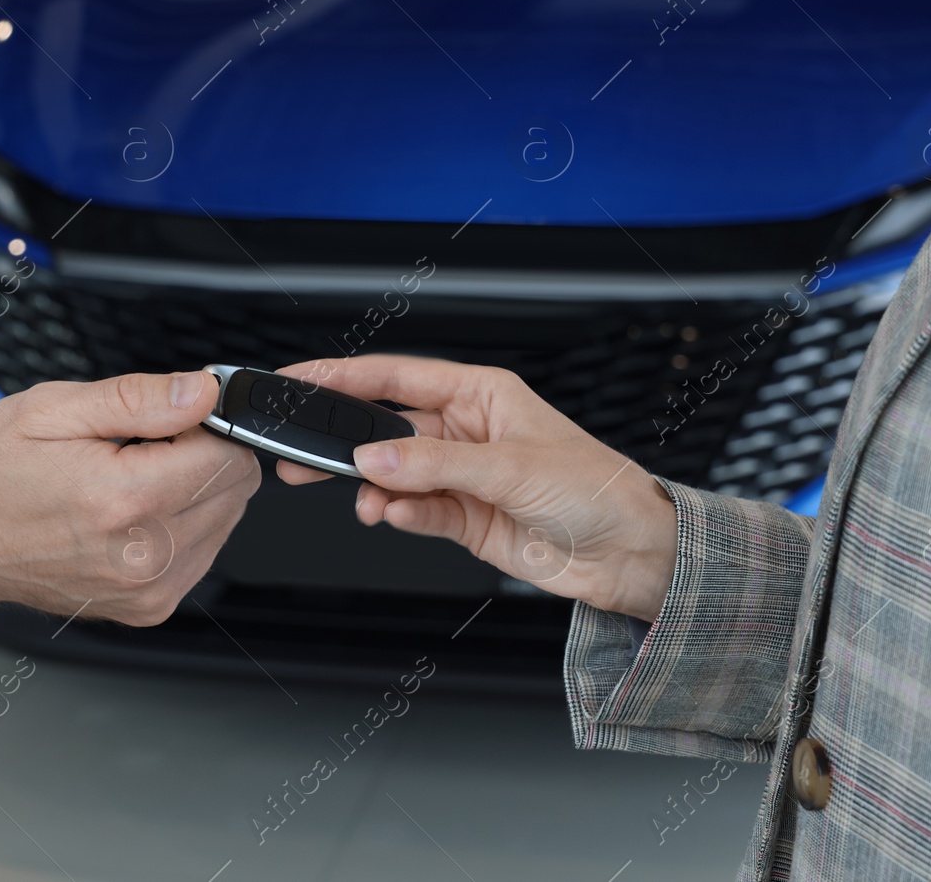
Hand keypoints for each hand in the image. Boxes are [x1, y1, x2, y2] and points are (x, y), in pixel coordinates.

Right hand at [0, 370, 259, 622]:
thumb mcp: (54, 409)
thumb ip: (140, 398)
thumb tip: (203, 393)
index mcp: (124, 499)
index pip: (228, 453)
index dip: (205, 424)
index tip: (170, 419)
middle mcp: (145, 555)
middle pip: (236, 488)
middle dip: (202, 456)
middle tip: (142, 449)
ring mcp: (149, 589)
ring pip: (226, 519)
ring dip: (194, 493)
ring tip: (130, 482)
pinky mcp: (149, 608)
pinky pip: (204, 553)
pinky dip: (182, 527)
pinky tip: (133, 516)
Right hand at [275, 356, 676, 622]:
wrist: (631, 555)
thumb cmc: (598, 490)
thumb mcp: (512, 467)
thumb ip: (435, 465)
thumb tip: (374, 461)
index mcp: (480, 394)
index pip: (396, 377)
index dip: (344, 376)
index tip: (301, 381)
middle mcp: (467, 431)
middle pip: (386, 429)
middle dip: (344, 444)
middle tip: (299, 458)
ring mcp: (463, 477)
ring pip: (394, 476)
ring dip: (374, 490)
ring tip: (367, 504)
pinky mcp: (465, 519)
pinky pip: (414, 512)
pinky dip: (397, 516)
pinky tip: (393, 517)